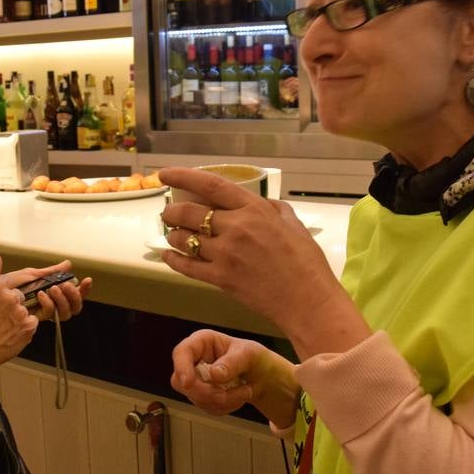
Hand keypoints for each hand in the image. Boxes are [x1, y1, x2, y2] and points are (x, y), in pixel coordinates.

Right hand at [0, 254, 41, 383]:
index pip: (26, 274)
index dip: (44, 272)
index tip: (62, 268)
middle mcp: (11, 296)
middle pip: (31, 291)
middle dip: (28, 297)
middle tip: (23, 304)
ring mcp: (21, 311)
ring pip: (32, 307)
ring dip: (22, 313)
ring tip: (5, 324)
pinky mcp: (27, 326)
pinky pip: (33, 321)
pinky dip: (25, 325)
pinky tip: (10, 331)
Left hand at [25, 261, 93, 321]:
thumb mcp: (23, 276)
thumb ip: (45, 271)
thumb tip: (67, 263)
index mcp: (50, 295)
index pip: (72, 295)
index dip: (82, 290)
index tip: (87, 281)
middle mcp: (50, 306)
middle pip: (74, 305)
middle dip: (75, 294)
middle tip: (66, 285)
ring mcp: (43, 314)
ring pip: (67, 311)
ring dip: (64, 298)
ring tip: (54, 288)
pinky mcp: (36, 321)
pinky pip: (51, 314)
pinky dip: (50, 303)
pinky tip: (42, 295)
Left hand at [158, 167, 370, 357]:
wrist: (308, 299)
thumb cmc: (306, 261)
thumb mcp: (294, 223)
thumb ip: (274, 209)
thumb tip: (262, 204)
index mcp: (254, 209)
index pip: (210, 185)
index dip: (183, 176)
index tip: (165, 173)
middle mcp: (235, 227)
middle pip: (189, 213)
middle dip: (172, 211)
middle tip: (168, 213)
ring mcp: (225, 254)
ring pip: (184, 239)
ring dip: (173, 234)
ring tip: (172, 234)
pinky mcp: (220, 278)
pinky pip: (187, 266)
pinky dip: (173, 259)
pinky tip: (167, 255)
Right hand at [171, 330, 298, 426]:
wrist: (259, 375)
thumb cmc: (252, 357)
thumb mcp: (248, 354)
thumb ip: (232, 363)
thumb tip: (214, 374)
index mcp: (202, 342)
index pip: (182, 352)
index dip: (181, 367)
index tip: (188, 383)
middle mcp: (194, 361)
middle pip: (182, 382)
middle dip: (206, 392)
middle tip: (228, 394)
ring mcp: (195, 380)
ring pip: (196, 398)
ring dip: (222, 400)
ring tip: (245, 392)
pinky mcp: (200, 396)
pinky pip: (206, 407)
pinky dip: (225, 407)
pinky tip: (238, 397)